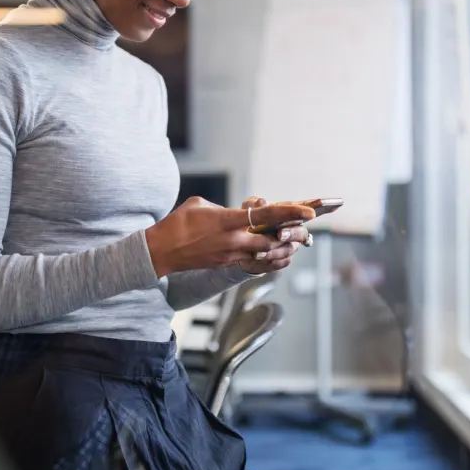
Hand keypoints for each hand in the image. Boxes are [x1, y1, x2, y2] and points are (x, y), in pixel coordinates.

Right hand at [145, 196, 314, 277]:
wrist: (161, 251)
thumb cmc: (178, 222)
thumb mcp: (201, 204)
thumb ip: (227, 207)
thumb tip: (243, 211)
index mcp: (227, 220)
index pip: (265, 216)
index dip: (289, 213)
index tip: (308, 211)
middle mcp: (232, 240)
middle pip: (272, 240)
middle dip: (291, 235)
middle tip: (306, 230)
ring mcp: (230, 255)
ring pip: (265, 255)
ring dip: (281, 248)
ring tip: (295, 242)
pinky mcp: (225, 264)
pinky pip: (254, 263)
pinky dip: (268, 259)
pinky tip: (276, 255)